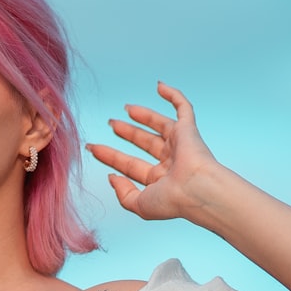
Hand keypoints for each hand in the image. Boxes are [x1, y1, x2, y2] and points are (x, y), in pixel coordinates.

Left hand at [87, 82, 218, 220]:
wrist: (197, 190)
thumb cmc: (172, 200)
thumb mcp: (139, 204)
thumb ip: (123, 193)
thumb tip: (112, 177)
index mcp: (160, 180)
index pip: (130, 165)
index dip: (111, 157)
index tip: (93, 148)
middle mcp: (170, 162)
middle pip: (144, 143)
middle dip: (127, 133)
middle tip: (110, 124)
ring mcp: (180, 145)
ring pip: (159, 125)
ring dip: (143, 115)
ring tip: (126, 108)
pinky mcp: (189, 130)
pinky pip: (183, 108)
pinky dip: (173, 95)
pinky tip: (159, 86)